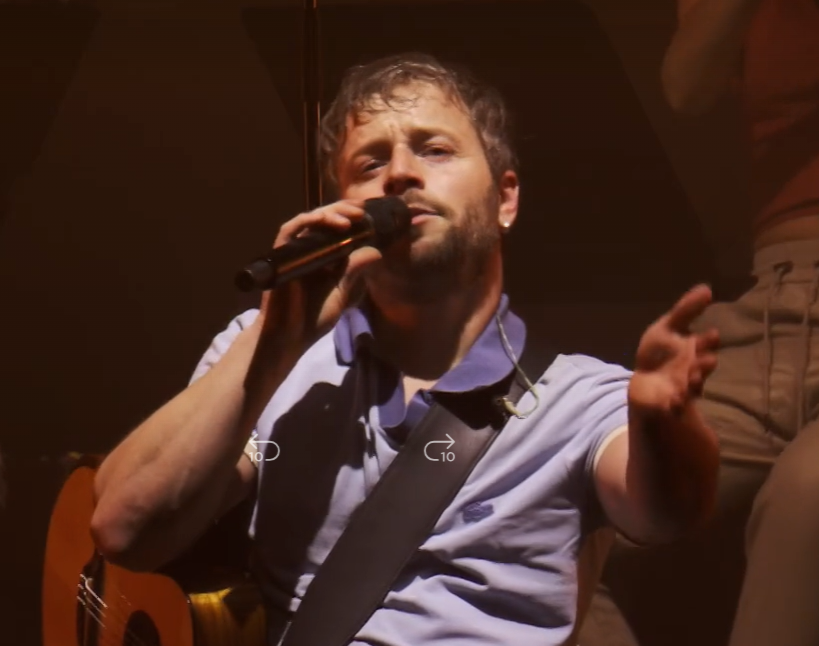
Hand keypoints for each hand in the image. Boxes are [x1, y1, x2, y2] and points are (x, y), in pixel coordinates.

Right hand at [256, 199, 382, 348]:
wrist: (289, 338)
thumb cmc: (313, 318)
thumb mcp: (342, 292)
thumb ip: (356, 271)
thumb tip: (377, 251)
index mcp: (323, 257)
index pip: (338, 229)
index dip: (353, 218)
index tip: (373, 216)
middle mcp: (307, 250)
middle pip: (326, 219)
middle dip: (346, 210)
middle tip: (364, 211)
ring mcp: (293, 251)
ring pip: (311, 219)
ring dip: (332, 213)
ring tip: (353, 218)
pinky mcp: (280, 254)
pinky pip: (292, 228)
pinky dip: (311, 220)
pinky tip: (330, 221)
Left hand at [629, 284, 719, 416]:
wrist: (648, 383)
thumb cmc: (661, 351)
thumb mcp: (669, 327)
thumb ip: (687, 309)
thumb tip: (707, 287)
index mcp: (694, 349)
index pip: (704, 343)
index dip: (707, 340)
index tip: (711, 334)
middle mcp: (692, 368)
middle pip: (700, 367)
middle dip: (703, 364)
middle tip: (707, 361)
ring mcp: (683, 387)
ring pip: (691, 387)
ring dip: (693, 384)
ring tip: (691, 382)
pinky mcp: (670, 404)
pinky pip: (674, 406)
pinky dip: (675, 405)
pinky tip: (673, 402)